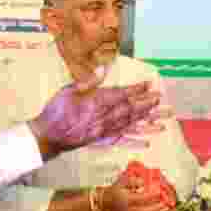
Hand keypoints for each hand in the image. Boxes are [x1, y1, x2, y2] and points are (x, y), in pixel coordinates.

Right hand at [28, 82, 160, 158]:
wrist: (47, 136)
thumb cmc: (55, 111)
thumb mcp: (68, 90)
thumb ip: (89, 81)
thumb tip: (104, 68)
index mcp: (96, 102)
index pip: (121, 95)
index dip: (137, 90)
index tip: (149, 85)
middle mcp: (104, 118)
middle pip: (130, 110)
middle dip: (147, 105)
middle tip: (162, 100)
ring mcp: (104, 131)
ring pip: (130, 126)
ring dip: (147, 124)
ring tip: (163, 122)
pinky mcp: (101, 141)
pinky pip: (120, 142)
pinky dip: (135, 142)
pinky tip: (147, 143)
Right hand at [102, 178, 169, 210]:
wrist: (106, 202)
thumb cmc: (115, 190)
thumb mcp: (122, 182)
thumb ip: (134, 182)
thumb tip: (145, 182)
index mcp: (125, 199)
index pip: (140, 198)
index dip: (151, 196)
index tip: (160, 192)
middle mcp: (127, 210)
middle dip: (157, 207)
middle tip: (166, 202)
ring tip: (166, 208)